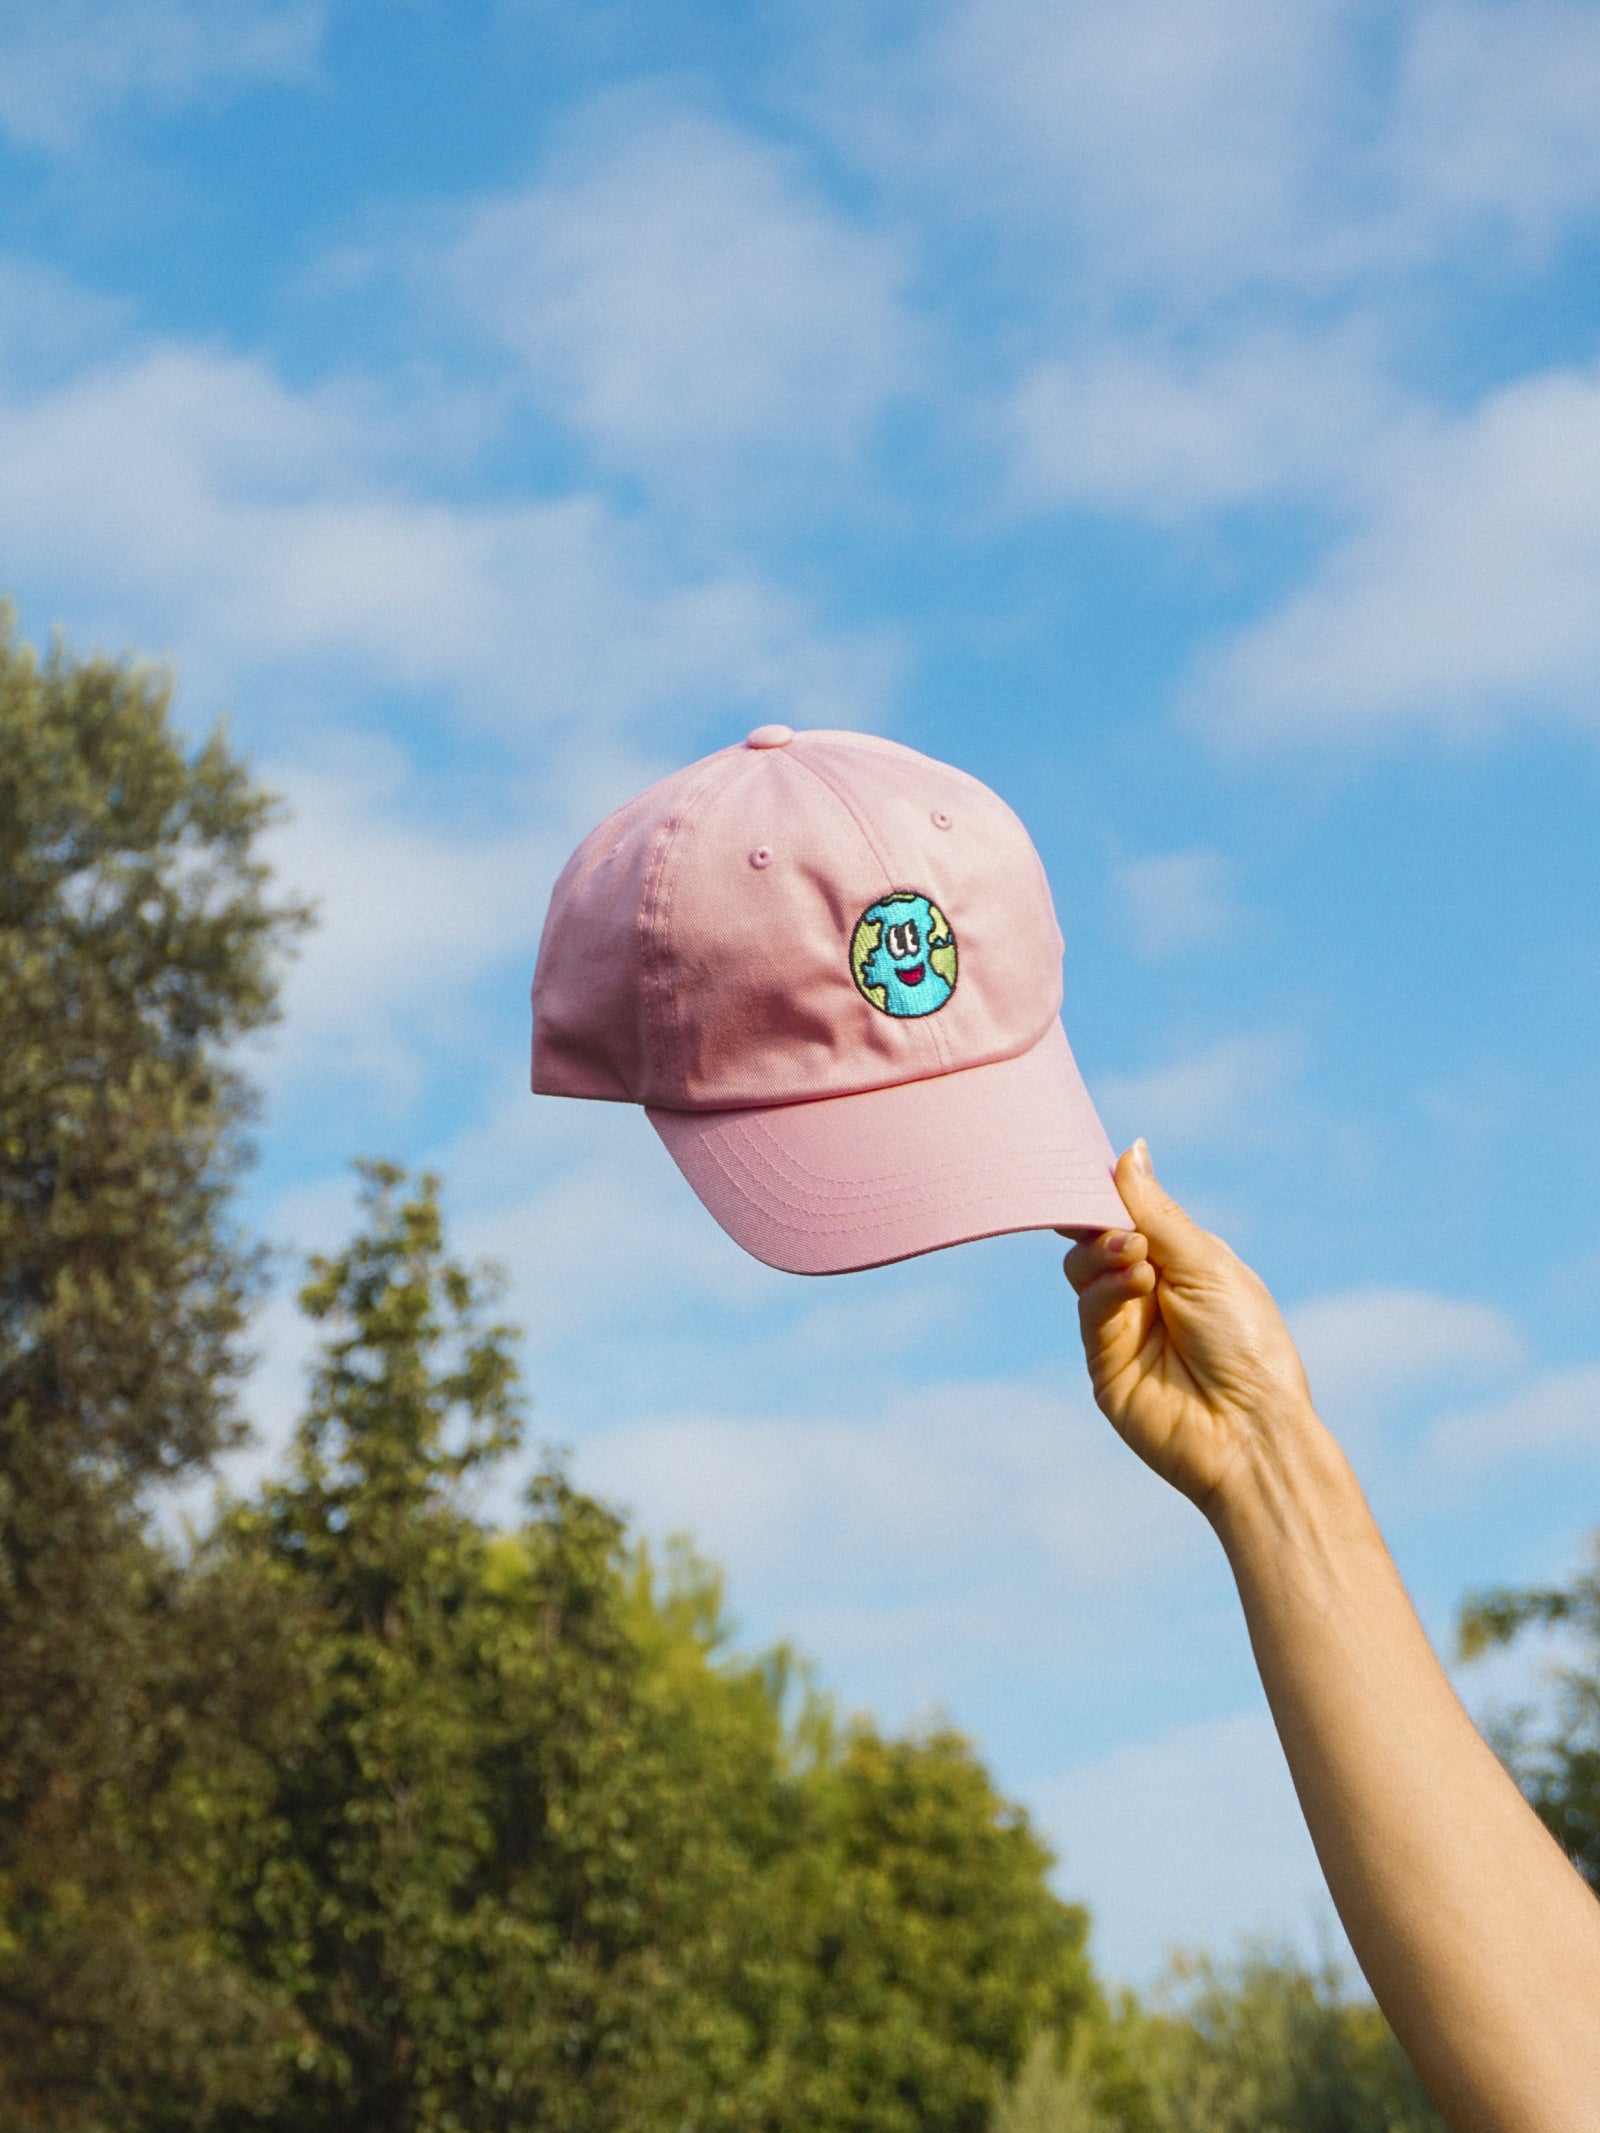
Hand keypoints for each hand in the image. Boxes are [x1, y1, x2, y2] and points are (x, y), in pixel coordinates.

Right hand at [1062, 1141, 1316, 1517]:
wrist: (1250, 1432)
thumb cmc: (1248, 1345)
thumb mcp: (1207, 1263)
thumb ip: (1157, 1212)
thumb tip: (1131, 1148)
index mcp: (1182, 1260)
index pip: (1130, 1212)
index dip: (1108, 1190)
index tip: (1087, 1165)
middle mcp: (1148, 1288)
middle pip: (1096, 1234)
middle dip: (1099, 1217)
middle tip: (1117, 1218)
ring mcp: (1122, 1324)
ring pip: (1082, 1267)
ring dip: (1104, 1249)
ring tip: (1136, 1255)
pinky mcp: (1103, 1359)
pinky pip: (1088, 1306)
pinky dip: (1106, 1285)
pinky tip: (1136, 1282)